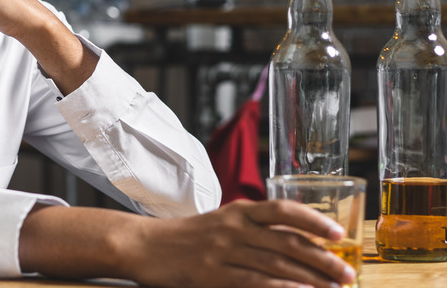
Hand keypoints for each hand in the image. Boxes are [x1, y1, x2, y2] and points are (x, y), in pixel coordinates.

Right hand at [20, 201, 355, 287]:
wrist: (143, 245)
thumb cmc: (184, 237)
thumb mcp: (218, 223)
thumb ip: (250, 229)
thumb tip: (291, 245)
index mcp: (237, 211)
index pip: (283, 210)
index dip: (314, 221)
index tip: (339, 235)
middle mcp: (233, 227)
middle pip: (287, 242)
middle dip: (323, 259)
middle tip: (348, 274)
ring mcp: (222, 250)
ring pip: (276, 264)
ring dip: (310, 278)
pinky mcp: (211, 273)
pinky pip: (253, 282)